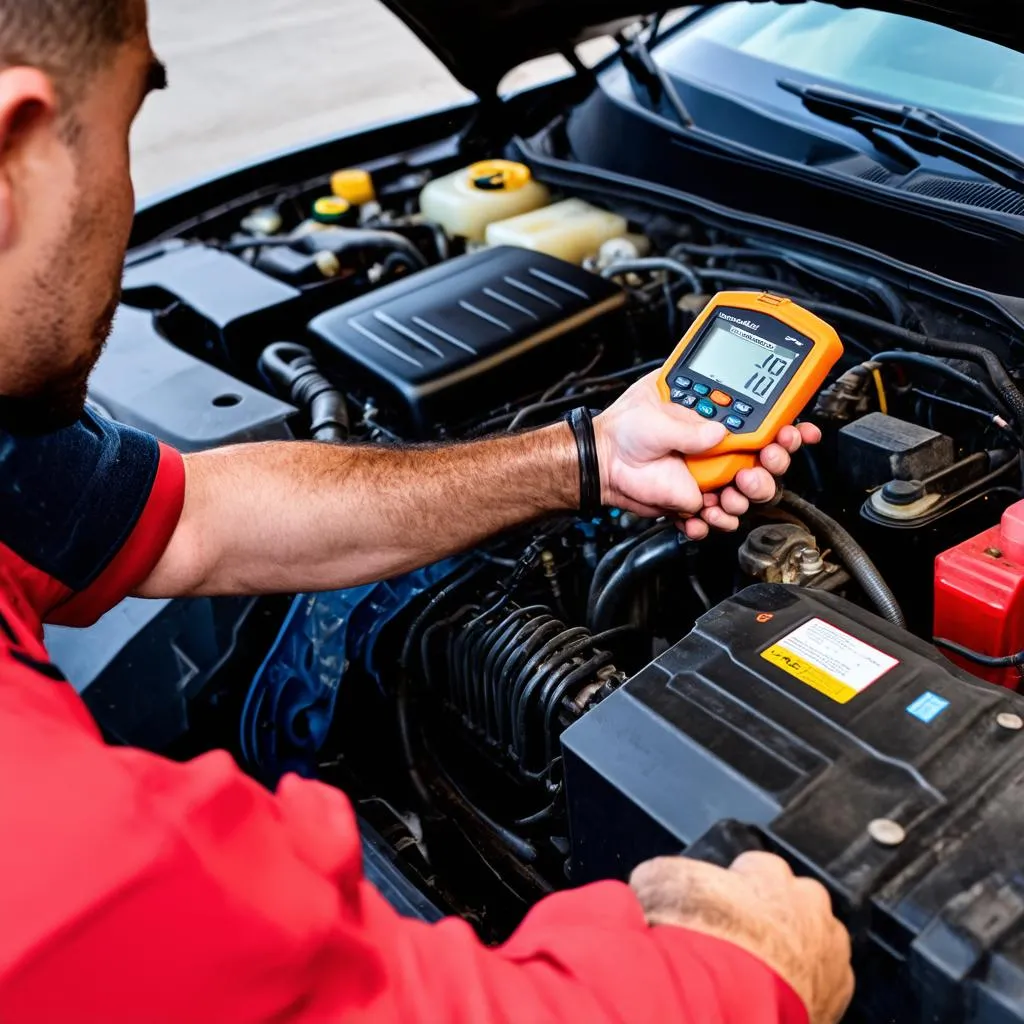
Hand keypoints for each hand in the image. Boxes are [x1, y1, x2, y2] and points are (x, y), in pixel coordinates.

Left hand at [593, 371, 820, 539]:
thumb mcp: (657, 416)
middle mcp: (719, 450)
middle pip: (766, 464)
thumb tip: (719, 434)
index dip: (788, 430)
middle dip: (773, 466)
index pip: (764, 424)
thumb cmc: (626, 428)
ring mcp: (709, 478)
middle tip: (761, 463)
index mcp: (717, 421)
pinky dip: (713, 521)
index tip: (798, 433)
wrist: (602, 462)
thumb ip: (690, 429)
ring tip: (728, 494)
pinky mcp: (695, 503)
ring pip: (748, 495)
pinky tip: (702, 514)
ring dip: (747, 497)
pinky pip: (717, 519)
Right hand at [630, 852, 852, 1023]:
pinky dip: (809, 986)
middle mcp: (807, 899)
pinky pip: (828, 979)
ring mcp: (830, 943)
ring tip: (765, 972)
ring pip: (817, 936)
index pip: (755, 867)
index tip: (722, 907)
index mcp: (767, 870)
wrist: (735, 999)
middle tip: (745, 939)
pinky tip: (780, 995)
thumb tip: (651, 879)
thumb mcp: (660, 884)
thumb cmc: (705, 940)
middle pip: (793, 897)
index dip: (734, 888)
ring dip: (797, 948)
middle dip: (774, 913)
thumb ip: (662, 874)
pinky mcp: (842, 987)